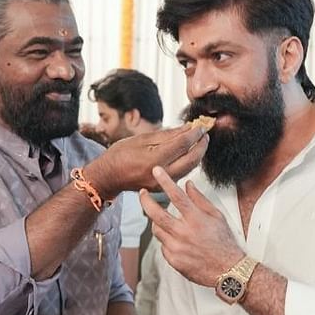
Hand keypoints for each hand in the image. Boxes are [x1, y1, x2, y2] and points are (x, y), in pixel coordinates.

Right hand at [86, 124, 209, 196]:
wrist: (109, 176)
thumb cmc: (120, 155)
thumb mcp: (142, 138)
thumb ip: (167, 135)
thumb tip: (186, 128)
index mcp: (153, 159)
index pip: (183, 144)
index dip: (194, 133)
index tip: (200, 126)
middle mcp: (160, 174)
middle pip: (191, 159)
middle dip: (201, 145)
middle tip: (205, 134)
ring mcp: (162, 183)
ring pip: (189, 169)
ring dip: (197, 154)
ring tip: (199, 141)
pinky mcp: (162, 188)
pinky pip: (181, 174)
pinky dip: (188, 162)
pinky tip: (188, 153)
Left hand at [141, 166, 243, 286]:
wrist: (227, 270)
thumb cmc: (224, 243)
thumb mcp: (216, 217)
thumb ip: (200, 199)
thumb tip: (188, 185)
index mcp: (196, 219)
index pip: (176, 195)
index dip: (165, 181)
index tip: (156, 171)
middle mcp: (184, 233)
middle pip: (156, 213)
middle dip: (145, 201)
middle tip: (142, 193)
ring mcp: (177, 247)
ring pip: (156, 230)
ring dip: (158, 222)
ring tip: (164, 220)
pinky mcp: (173, 260)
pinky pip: (162, 246)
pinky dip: (167, 240)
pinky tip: (178, 241)